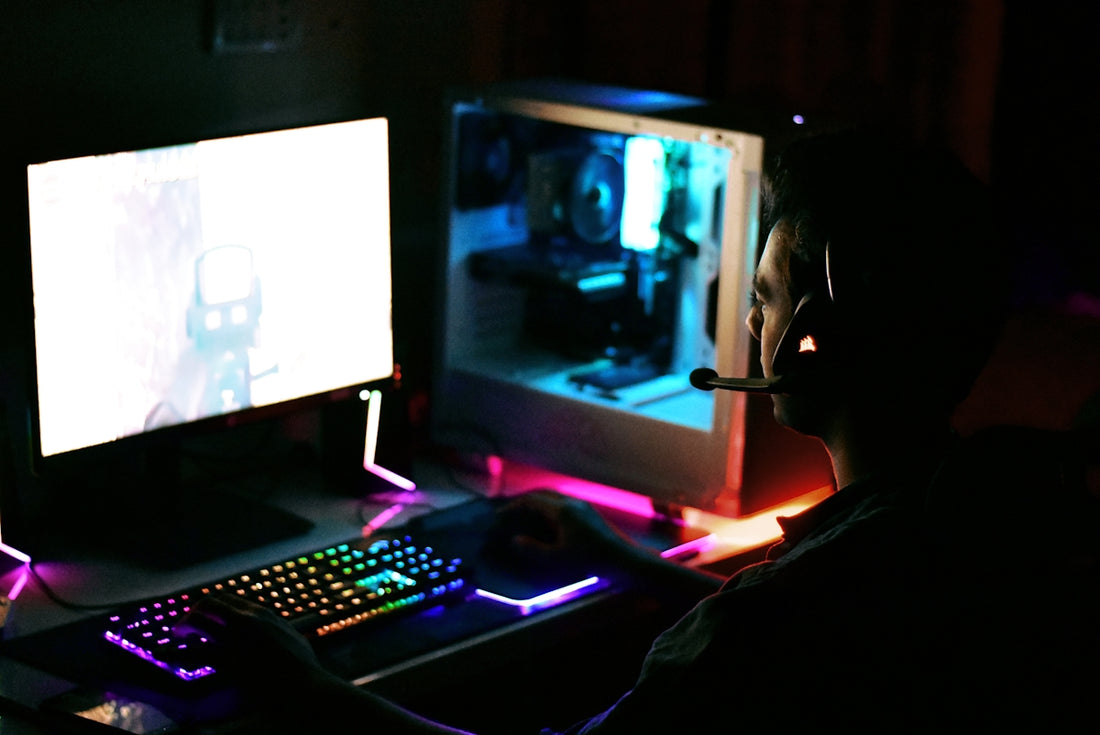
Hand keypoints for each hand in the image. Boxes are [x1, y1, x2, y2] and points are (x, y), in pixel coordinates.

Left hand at [176, 593, 330, 689]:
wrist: (302, 686)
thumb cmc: (303, 667)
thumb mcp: (293, 638)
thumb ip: (279, 628)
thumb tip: (278, 627)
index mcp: (262, 613)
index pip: (229, 600)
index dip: (213, 608)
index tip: (206, 618)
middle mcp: (246, 619)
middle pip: (210, 603)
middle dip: (195, 612)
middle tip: (186, 627)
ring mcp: (234, 637)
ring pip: (198, 619)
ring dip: (183, 626)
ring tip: (177, 636)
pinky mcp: (225, 659)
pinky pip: (193, 651)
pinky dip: (178, 652)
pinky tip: (174, 658)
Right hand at [492, 490, 641, 570]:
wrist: (622, 560)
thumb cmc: (590, 559)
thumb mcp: (557, 558)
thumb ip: (533, 549)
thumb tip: (516, 540)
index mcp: (562, 510)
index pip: (532, 500)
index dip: (514, 506)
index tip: (501, 514)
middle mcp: (572, 503)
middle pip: (544, 494)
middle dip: (525, 500)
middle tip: (512, 510)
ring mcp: (583, 507)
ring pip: (555, 498)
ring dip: (539, 503)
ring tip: (528, 516)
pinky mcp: (590, 514)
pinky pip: (565, 504)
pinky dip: (551, 508)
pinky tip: (549, 523)